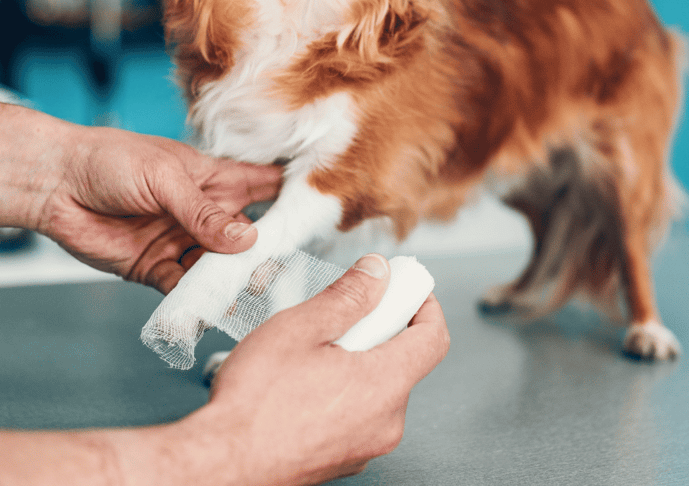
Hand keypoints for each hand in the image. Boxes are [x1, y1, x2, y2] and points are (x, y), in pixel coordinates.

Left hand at [0, 104, 281, 292]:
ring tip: (237, 296)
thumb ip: (204, 212)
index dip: (290, 197)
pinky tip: (201, 309)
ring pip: (217, 267)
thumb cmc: (112, 161)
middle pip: (246, 237)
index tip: (314, 215)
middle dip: (260, 256)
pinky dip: (193, 301)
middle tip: (268, 273)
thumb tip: (246, 239)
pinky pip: (182, 288)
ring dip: (228, 282)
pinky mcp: (156, 268)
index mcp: (215, 180)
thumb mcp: (165, 178)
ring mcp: (182, 241)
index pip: (264, 186)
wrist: (56, 184)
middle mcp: (204, 213)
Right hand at [0, 255, 449, 485]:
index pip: (432, 331)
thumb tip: (378, 268)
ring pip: (374, 376)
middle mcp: (381, 417)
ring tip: (312, 323)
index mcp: (383, 381)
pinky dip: (334, 374)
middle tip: (348, 291)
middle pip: (403, 352)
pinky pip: (348, 402)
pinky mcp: (331, 452)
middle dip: (380, 317)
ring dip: (353, 345)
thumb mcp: (301, 328)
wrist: (211, 471)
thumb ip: (348, 296)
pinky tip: (295, 363)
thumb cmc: (252, 402)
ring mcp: (358, 440)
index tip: (399, 277)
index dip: (420, 296)